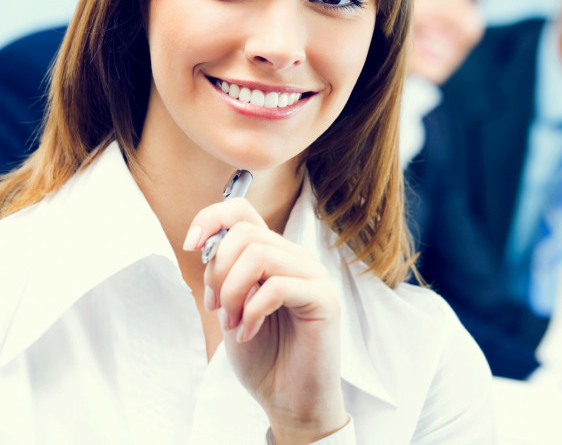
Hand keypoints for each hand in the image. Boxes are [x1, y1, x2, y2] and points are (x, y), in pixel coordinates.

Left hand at [185, 197, 346, 443]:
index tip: (190, 246)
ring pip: (258, 255)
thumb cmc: (264, 354)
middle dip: (217, 272)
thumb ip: (224, 272)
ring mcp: (313, 276)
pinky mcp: (324, 299)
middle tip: (218, 309)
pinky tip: (249, 333)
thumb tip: (205, 243)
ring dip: (232, 292)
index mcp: (274, 254)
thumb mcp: (231, 306)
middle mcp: (296, 258)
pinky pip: (277, 287)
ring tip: (233, 323)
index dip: (210, 218)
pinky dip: (252, 312)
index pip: (241, 210)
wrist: (289, 398)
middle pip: (244, 233)